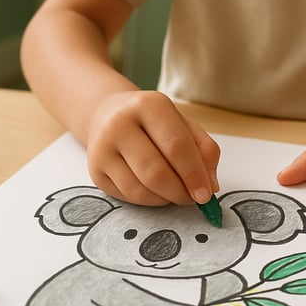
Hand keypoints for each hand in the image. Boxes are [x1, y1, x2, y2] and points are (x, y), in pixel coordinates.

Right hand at [86, 90, 219, 205]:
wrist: (108, 114)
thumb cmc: (154, 122)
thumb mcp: (184, 124)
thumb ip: (204, 151)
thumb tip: (210, 186)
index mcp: (149, 105)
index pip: (177, 145)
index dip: (195, 174)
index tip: (206, 193)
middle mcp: (120, 124)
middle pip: (156, 172)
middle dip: (180, 192)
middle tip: (193, 198)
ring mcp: (102, 148)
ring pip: (141, 189)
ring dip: (166, 198)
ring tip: (176, 192)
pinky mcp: (95, 171)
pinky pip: (129, 197)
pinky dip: (150, 200)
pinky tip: (157, 191)